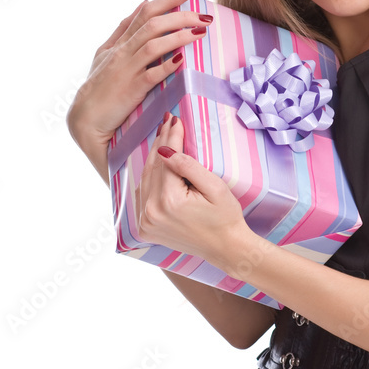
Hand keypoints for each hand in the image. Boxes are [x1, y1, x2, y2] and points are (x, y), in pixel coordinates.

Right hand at [67, 0, 210, 152]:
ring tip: (201, 32)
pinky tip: (182, 59)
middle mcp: (122, 51)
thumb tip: (144, 2)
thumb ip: (124, 29)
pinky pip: (151, 74)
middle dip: (180, 14)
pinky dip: (166, 66)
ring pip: (153, 45)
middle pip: (152, 24)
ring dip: (179, 36)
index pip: (145, 12)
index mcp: (119, 42)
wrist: (85, 118)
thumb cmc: (99, 86)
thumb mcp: (106, 52)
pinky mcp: (131, 89)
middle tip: (204, 14)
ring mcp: (126, 69)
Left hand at [133, 111, 253, 275]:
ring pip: (145, 179)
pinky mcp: (144, 227)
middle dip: (161, 143)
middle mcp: (151, 212)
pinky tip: (156, 163)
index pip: (165, 159)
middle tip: (168, 121)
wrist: (225, 248)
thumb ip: (188, 167)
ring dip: (153, 157)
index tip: (175, 119)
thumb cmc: (225, 217)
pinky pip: (142, 195)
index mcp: (168, 202)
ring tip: (163, 137)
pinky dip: (149, 177)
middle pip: (152, 167)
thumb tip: (165, 150)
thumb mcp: (214, 187)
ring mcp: (145, 222)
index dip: (171, 137)